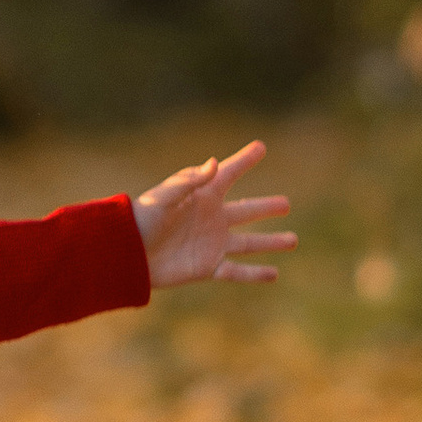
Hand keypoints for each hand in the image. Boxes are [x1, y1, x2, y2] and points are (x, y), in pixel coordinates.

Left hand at [131, 139, 296, 289]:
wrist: (127, 253)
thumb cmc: (142, 218)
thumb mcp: (165, 196)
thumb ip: (190, 181)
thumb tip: (215, 163)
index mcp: (203, 196)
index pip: (230, 174)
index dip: (245, 160)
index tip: (261, 147)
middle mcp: (212, 219)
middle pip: (247, 211)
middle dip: (267, 207)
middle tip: (286, 203)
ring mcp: (212, 244)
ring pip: (249, 242)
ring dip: (271, 242)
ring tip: (293, 239)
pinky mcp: (207, 267)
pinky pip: (237, 271)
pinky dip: (256, 274)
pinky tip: (274, 274)